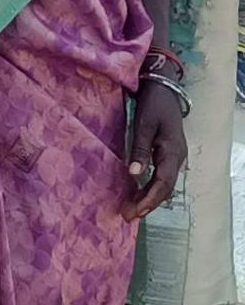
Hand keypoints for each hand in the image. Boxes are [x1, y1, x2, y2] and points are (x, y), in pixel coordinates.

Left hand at [126, 79, 186, 219]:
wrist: (163, 88)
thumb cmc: (152, 104)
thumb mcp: (144, 125)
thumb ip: (140, 149)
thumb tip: (134, 174)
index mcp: (173, 152)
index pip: (162, 183)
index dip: (149, 200)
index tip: (134, 211)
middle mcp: (177, 157)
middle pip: (165, 188)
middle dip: (147, 203)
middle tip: (128, 216)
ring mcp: (174, 156)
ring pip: (164, 184)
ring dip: (149, 197)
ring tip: (131, 209)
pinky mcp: (168, 153)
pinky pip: (161, 176)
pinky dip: (149, 187)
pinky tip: (137, 193)